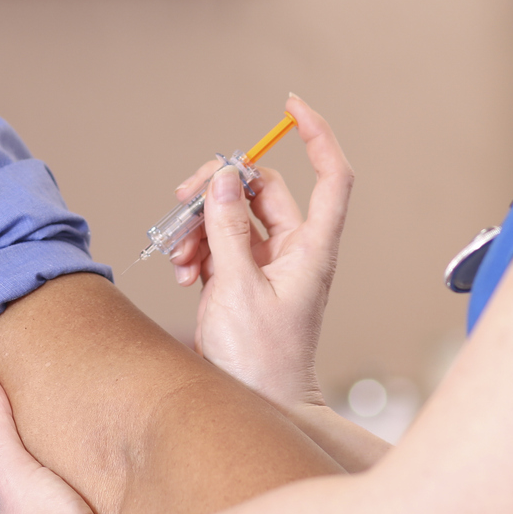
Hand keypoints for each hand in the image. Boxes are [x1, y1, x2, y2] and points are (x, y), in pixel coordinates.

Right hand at [170, 94, 352, 412]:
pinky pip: (219, 243)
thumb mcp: (237, 288)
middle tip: (183, 200)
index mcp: (313, 249)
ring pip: (233, 215)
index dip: (317, 135)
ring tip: (181, 256)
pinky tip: (184, 272)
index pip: (331, 176)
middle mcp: (296, 251)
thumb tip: (222, 176)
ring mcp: (270, 265)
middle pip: (261, 191)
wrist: (257, 407)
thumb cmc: (260, 361)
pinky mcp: (244, 279)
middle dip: (218, 190)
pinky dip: (198, 249)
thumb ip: (227, 229)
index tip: (291, 106)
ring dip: (200, 225)